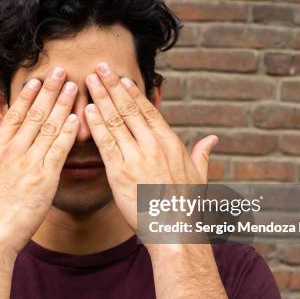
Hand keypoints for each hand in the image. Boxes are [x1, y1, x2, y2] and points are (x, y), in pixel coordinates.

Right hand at [0, 67, 78, 255]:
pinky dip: (69, 130)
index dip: (26, 96)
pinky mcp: (45, 178)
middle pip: (34, 114)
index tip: (36, 80)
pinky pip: (60, 148)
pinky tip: (78, 116)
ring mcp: (28, 163)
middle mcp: (11, 152)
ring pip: (49, 126)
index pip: (13, 116)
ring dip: (63, 104)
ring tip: (73, 86)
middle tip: (60, 71)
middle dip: (48, 90)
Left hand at [83, 62, 217, 230]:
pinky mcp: (120, 172)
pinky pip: (105, 142)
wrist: (175, 231)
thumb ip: (202, 154)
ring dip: (101, 98)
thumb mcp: (199, 176)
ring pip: (115, 121)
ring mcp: (136, 157)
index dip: (133, 92)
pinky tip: (87, 110)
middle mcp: (153, 145)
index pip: (148, 110)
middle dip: (113, 86)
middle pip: (129, 109)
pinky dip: (95, 124)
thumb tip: (212, 139)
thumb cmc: (187, 207)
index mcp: (170, 143)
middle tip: (100, 67)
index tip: (122, 78)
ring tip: (89, 80)